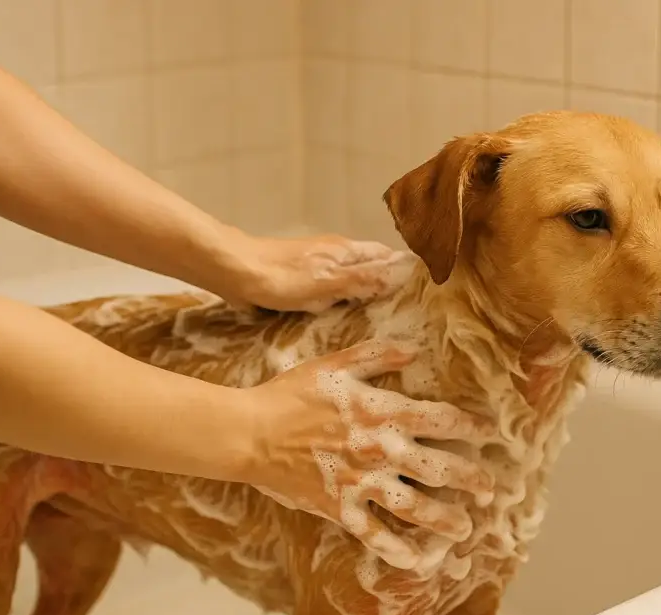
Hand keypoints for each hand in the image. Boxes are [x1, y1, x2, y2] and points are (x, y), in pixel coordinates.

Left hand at [231, 233, 413, 312]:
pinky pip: (335, 286)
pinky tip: (346, 316)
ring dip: (368, 291)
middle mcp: (336, 253)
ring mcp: (319, 264)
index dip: (405, 270)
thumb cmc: (281, 278)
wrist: (234, 272)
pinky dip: (346, 298)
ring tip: (385, 317)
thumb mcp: (328, 283)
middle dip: (390, 282)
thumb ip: (364, 279)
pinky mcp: (302, 277)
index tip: (426, 289)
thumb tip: (401, 275)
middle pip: (372, 265)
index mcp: (346, 251)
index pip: (387, 256)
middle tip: (410, 310)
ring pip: (353, 275)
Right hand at [238, 339, 495, 569]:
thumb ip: (377, 355)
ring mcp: (361, 483)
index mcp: (383, 411)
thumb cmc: (291, 395)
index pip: (442, 419)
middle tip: (491, 490)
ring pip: (416, 507)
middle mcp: (380, 450)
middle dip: (471, 479)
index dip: (471, 427)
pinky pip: (375, 534)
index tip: (489, 435)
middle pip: (440, 468)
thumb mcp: (335, 364)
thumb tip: (414, 348)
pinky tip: (419, 562)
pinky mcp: (340, 508)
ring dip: (445, 520)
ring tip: (465, 530)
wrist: (250, 432)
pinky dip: (398, 551)